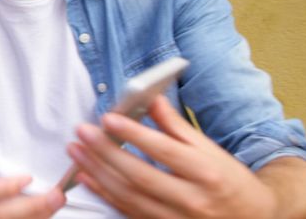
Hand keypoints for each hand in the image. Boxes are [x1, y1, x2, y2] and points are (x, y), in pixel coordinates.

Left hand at [67, 95, 277, 218]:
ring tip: (77, 150)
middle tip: (83, 132)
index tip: (109, 118)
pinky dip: (103, 193)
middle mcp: (191, 199)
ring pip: (128, 195)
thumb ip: (177, 126)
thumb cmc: (229, 181)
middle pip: (140, 175)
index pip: (164, 150)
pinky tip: (85, 177)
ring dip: (97, 171)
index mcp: (206, 173)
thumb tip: (151, 98)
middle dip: (106, 152)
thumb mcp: (210, 150)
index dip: (134, 134)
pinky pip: (126, 211)